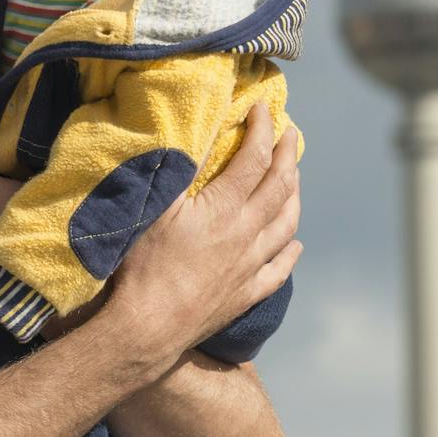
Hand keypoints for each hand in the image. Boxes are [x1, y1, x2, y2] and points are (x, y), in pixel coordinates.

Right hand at [99, 103, 301, 362]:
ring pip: (286, 226)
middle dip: (288, 155)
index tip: (263, 109)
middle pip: (279, 188)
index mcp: (224, 209)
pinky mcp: (244, 295)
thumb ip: (179, 168)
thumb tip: (198, 132)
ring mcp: (249, 267)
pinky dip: (289, 251)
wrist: (147, 327)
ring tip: (294, 178)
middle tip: (292, 133)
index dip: (262, 130)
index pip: (254, 159)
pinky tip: (293, 243)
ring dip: (294, 196)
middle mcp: (245, 235)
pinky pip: (278, 270)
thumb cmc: (142, 264)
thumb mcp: (154, 206)